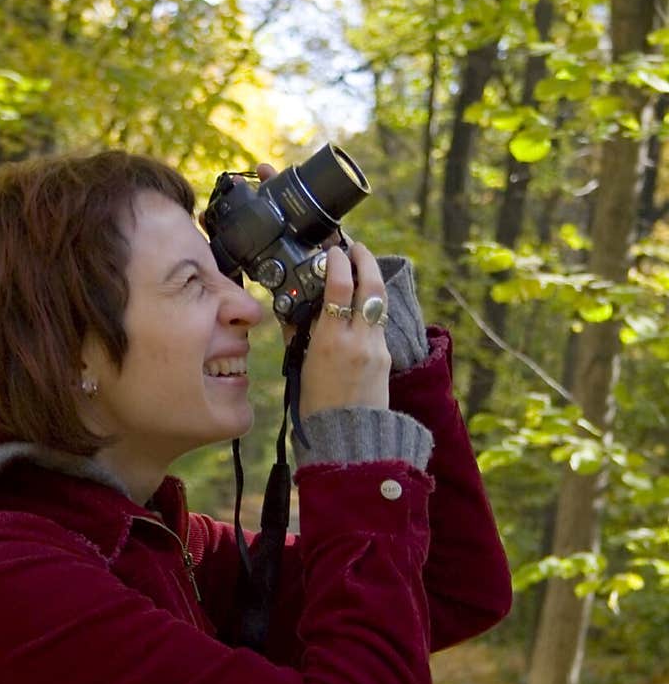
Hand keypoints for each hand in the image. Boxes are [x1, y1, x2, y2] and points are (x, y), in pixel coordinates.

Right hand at [297, 241, 390, 414]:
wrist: (348, 437)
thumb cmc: (317, 407)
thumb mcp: (300, 366)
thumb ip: (300, 334)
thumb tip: (297, 309)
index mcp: (331, 341)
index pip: (340, 286)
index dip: (338, 261)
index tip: (334, 250)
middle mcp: (359, 340)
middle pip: (371, 285)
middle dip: (365, 259)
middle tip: (356, 247)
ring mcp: (377, 347)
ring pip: (378, 302)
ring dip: (370, 281)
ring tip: (359, 271)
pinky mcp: (386, 357)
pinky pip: (379, 323)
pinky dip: (371, 309)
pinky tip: (361, 307)